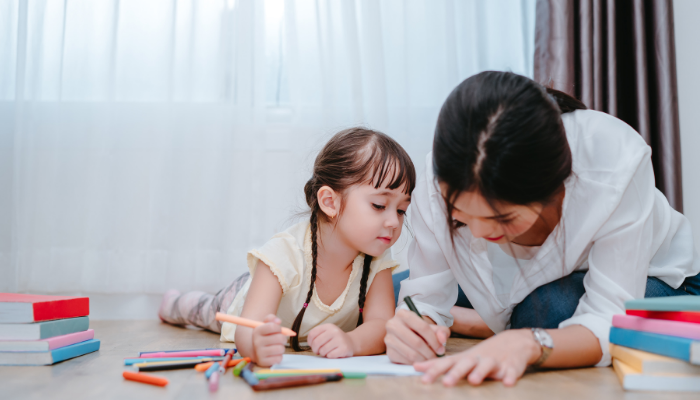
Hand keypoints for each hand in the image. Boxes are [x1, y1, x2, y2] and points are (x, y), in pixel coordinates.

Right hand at [252, 314, 286, 366]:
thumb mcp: (265, 325)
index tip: (278, 330)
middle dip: (283, 338)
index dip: (279, 328)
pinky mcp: (263, 362)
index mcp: (257, 331)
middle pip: (279, 338)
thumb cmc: (264, 336)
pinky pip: (279, 358)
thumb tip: (278, 321)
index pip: (273, 326)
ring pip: (281, 349)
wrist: (254, 350)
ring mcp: (259, 353)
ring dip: (281, 347)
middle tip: (280, 339)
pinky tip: (274, 354)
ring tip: (277, 347)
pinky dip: (279, 356)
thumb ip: (271, 319)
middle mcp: (256, 342)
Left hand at [307, 324, 354, 357]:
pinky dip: (330, 356)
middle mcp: (334, 331)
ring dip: (323, 354)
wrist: (351, 343)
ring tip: (328, 351)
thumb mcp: (327, 333)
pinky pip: (330, 355)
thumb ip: (317, 336)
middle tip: (319, 351)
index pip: (312, 334)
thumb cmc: (335, 340)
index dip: (310, 342)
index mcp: (328, 326)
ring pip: (323, 350)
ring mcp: (340, 340)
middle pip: (316, 343)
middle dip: (315, 349)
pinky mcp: (344, 349)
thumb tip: (310, 343)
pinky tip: (334, 353)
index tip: (312, 345)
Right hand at [384, 309, 449, 363]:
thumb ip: (441, 331)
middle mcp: (392, 324)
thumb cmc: (420, 330)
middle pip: (416, 342)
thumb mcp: (432, 327)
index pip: (422, 327)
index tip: (441, 349)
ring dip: (424, 359)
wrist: (406, 334)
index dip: (434, 340)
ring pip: (411, 353)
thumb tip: (442, 339)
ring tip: (430, 360)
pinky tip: (421, 361)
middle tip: (436, 357)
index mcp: (403, 314)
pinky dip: (416, 363)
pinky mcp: (389, 352)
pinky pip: (405, 361)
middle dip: (430, 353)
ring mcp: (388, 339)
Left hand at [414, 329, 540, 386]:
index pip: (447, 364)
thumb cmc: (482, 354)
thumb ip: (439, 365)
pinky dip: (511, 376)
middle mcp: (478, 359)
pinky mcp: (512, 365)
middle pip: (465, 364)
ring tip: (474, 380)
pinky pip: (513, 371)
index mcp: (465, 359)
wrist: (514, 342)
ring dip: (480, 372)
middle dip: (455, 373)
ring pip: (487, 365)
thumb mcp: (461, 359)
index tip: (423, 379)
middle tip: (446, 383)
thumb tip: (416, 367)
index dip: (435, 371)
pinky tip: (508, 383)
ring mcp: (496, 361)